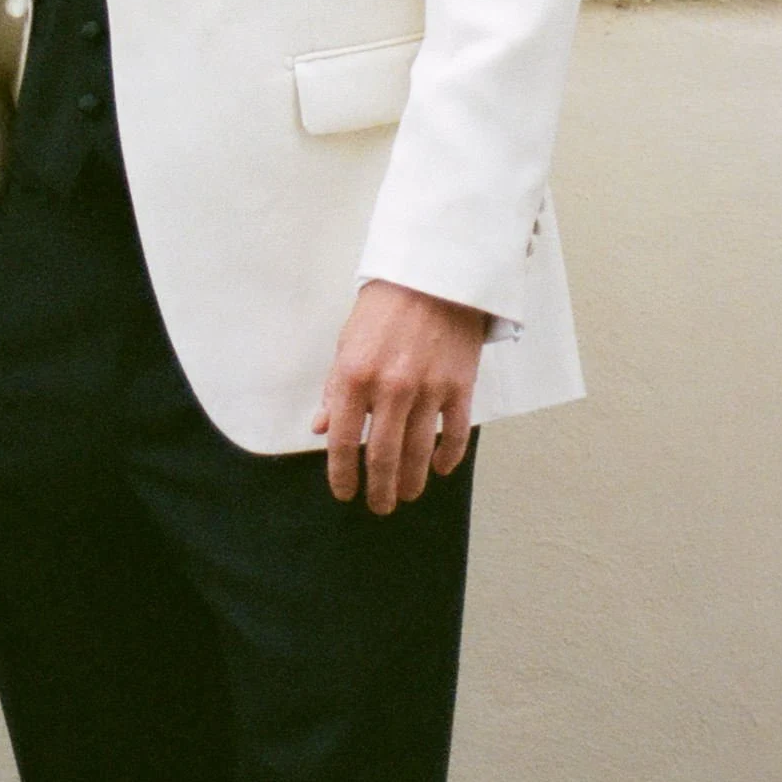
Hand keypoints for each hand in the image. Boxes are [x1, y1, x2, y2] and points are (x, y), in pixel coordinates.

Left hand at [313, 280, 486, 512]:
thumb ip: (334, 389)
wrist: (432, 275)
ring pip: (419, 454)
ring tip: (406, 494)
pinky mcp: (459, 387)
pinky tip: (440, 469)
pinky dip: (448, 458)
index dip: (342, 474)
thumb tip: (321, 427)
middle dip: (379, 489)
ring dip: (411, 481)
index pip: (343, 440)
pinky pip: (455, 436)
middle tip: (379, 506)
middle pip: (383, 456)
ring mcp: (428, 389)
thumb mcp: (347, 343)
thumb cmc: (384, 308)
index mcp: (355, 374)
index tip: (344, 493)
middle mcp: (390, 387)